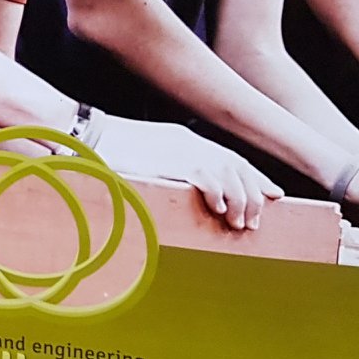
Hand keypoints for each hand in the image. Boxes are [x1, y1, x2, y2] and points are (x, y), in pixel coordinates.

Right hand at [92, 115, 279, 229]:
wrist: (87, 136)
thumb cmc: (110, 152)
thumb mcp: (147, 158)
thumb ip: (169, 169)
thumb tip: (184, 192)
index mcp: (184, 139)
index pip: (230, 158)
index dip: (254, 177)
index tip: (272, 194)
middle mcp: (188, 142)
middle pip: (236, 166)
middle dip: (252, 194)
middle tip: (255, 221)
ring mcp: (180, 149)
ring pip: (228, 173)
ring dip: (239, 200)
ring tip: (238, 223)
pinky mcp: (170, 160)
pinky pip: (205, 177)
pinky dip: (217, 193)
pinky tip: (219, 209)